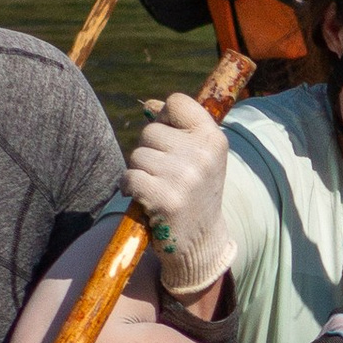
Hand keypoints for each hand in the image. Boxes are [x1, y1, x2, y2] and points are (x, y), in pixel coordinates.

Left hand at [127, 90, 233, 294]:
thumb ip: (179, 128)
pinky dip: (129, 188)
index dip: (165, 117)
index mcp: (214, 139)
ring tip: (158, 188)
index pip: (177, 102)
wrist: (200, 241)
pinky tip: (143, 199)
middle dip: (150, 151)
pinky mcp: (166, 199)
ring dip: (140, 171)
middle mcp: (203, 155)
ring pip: (138, 155)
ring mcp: (185, 177)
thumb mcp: (199, 157)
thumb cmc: (195, 192)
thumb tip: (151, 105)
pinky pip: (130, 177)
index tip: (170, 138)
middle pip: (150, 131)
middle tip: (165, 174)